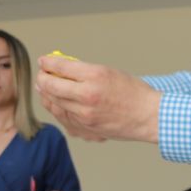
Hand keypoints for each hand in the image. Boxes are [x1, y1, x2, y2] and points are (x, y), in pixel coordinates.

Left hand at [34, 55, 162, 143]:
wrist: (148, 116)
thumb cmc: (133, 93)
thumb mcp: (109, 72)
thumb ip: (84, 70)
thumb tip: (62, 67)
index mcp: (94, 77)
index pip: (60, 66)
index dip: (48, 62)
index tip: (44, 61)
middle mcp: (86, 96)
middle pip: (51, 86)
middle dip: (42, 78)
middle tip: (42, 74)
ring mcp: (84, 115)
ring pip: (53, 103)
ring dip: (46, 94)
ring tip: (46, 87)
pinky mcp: (84, 129)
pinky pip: (62, 117)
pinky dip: (57, 108)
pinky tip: (56, 103)